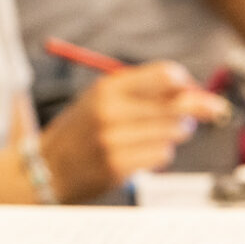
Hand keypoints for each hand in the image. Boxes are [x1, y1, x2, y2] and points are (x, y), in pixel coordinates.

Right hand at [41, 62, 229, 199]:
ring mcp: (112, 140)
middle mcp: (109, 110)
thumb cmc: (82, 130)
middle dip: (189, 113)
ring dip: (172, 135)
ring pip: (173, 132)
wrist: (45, 167)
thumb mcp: (102, 99)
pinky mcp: (117, 166)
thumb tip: (200, 94)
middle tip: (183, 119)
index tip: (187, 93)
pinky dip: (158, 154)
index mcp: (106, 87)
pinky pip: (162, 155)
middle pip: (177, 106)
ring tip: (152, 136)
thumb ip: (145, 92)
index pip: (167, 76)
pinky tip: (139, 153)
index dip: (185, 84)